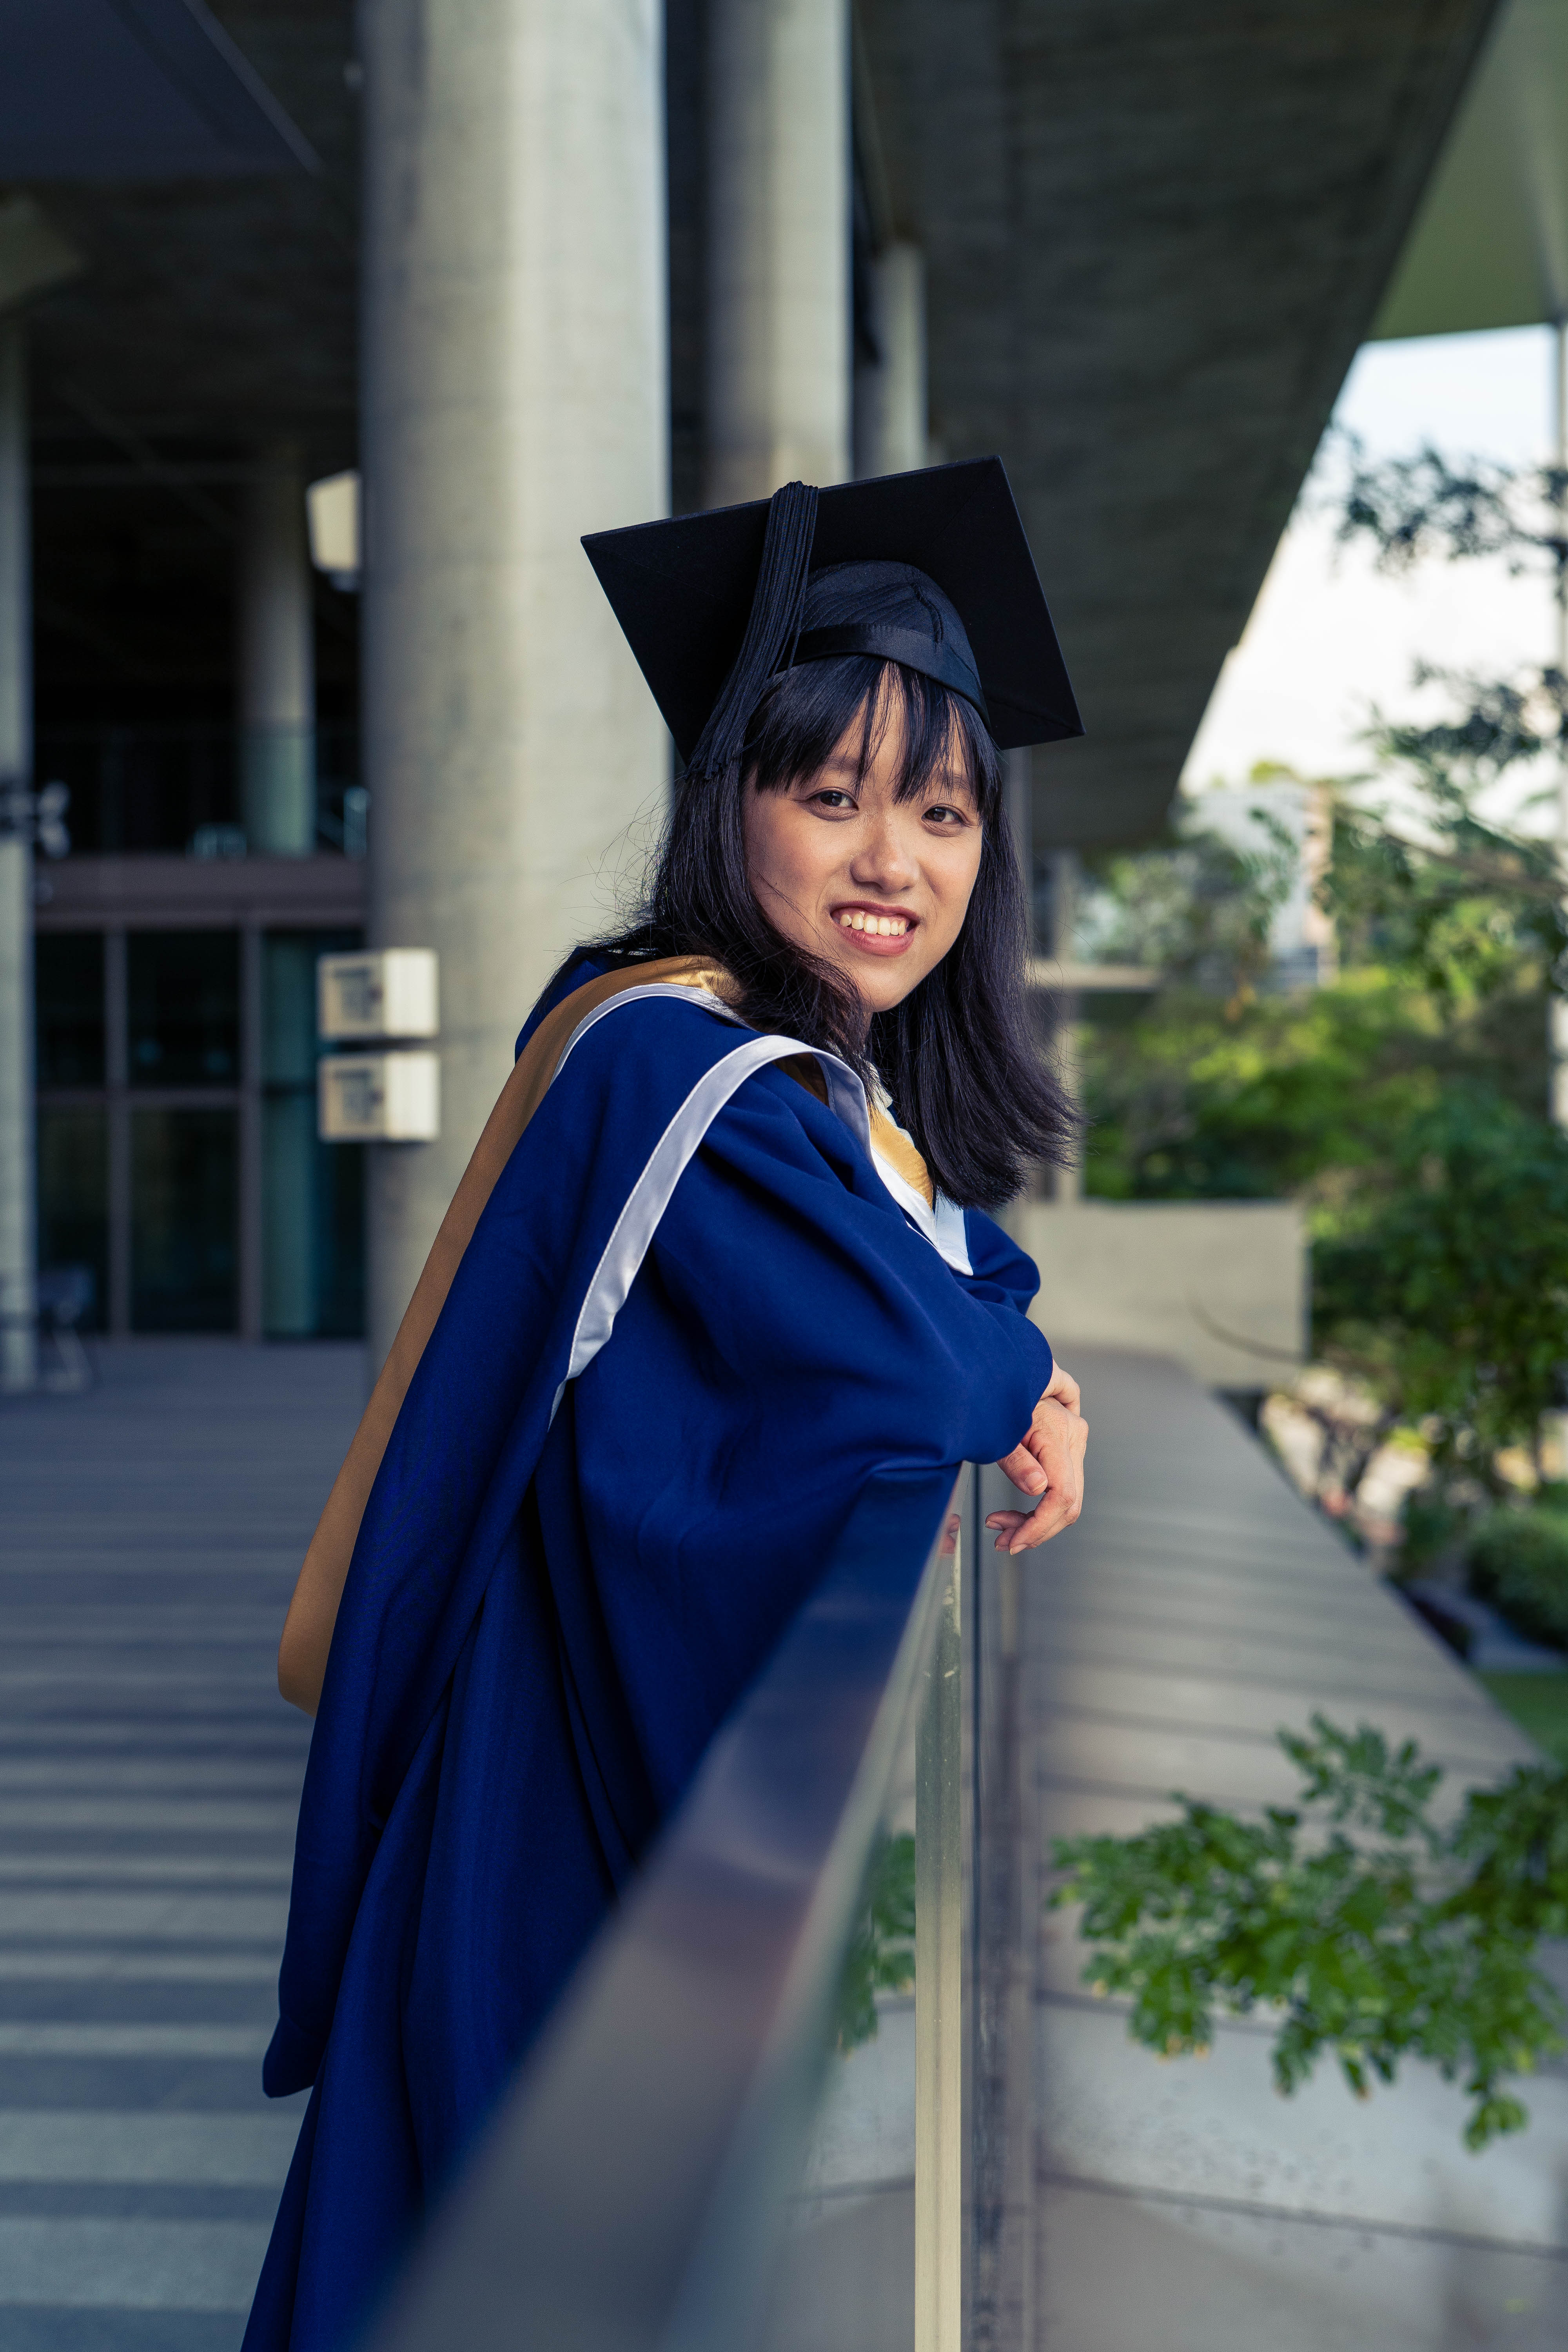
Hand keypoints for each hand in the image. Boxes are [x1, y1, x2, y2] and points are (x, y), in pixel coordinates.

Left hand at [988, 1360, 1086, 1553]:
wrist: (1001, 1365)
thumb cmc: (995, 1393)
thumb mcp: (998, 1427)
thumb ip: (1016, 1459)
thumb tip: (1038, 1489)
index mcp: (1060, 1434)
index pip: (1062, 1495)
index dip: (1039, 1525)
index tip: (1013, 1542)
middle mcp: (1075, 1439)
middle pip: (1069, 1504)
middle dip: (1036, 1530)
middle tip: (1004, 1543)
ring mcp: (1074, 1443)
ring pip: (1067, 1500)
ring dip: (1036, 1523)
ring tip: (1003, 1533)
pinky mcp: (1066, 1448)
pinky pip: (1060, 1488)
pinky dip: (1039, 1508)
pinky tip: (1014, 1517)